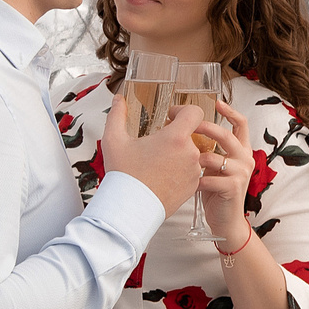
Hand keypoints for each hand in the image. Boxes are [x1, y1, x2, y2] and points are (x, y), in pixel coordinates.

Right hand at [102, 94, 206, 214]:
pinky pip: (191, 172)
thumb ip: (117, 115)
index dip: (183, 111)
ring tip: (159, 160)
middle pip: (191, 134)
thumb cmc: (123, 175)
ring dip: (179, 153)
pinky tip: (163, 174)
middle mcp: (190, 153)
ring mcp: (193, 172)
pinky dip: (180, 170)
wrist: (129, 209)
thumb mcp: (114, 140)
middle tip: (159, 141)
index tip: (171, 117)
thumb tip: (118, 99)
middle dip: (177, 135)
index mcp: (176, 138)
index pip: (195, 112)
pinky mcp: (193, 187)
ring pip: (192, 153)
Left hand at [194, 99, 253, 241]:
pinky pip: (208, 178)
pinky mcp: (233, 188)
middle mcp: (245, 159)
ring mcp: (241, 173)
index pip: (241, 124)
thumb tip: (185, 132)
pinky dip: (194, 181)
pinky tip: (187, 185)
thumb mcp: (215, 166)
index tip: (216, 102)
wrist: (226, 221)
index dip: (229, 111)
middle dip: (204, 128)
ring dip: (194, 160)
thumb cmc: (216, 192)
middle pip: (226, 135)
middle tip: (186, 126)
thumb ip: (209, 150)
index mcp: (242, 151)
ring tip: (181, 164)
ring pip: (213, 157)